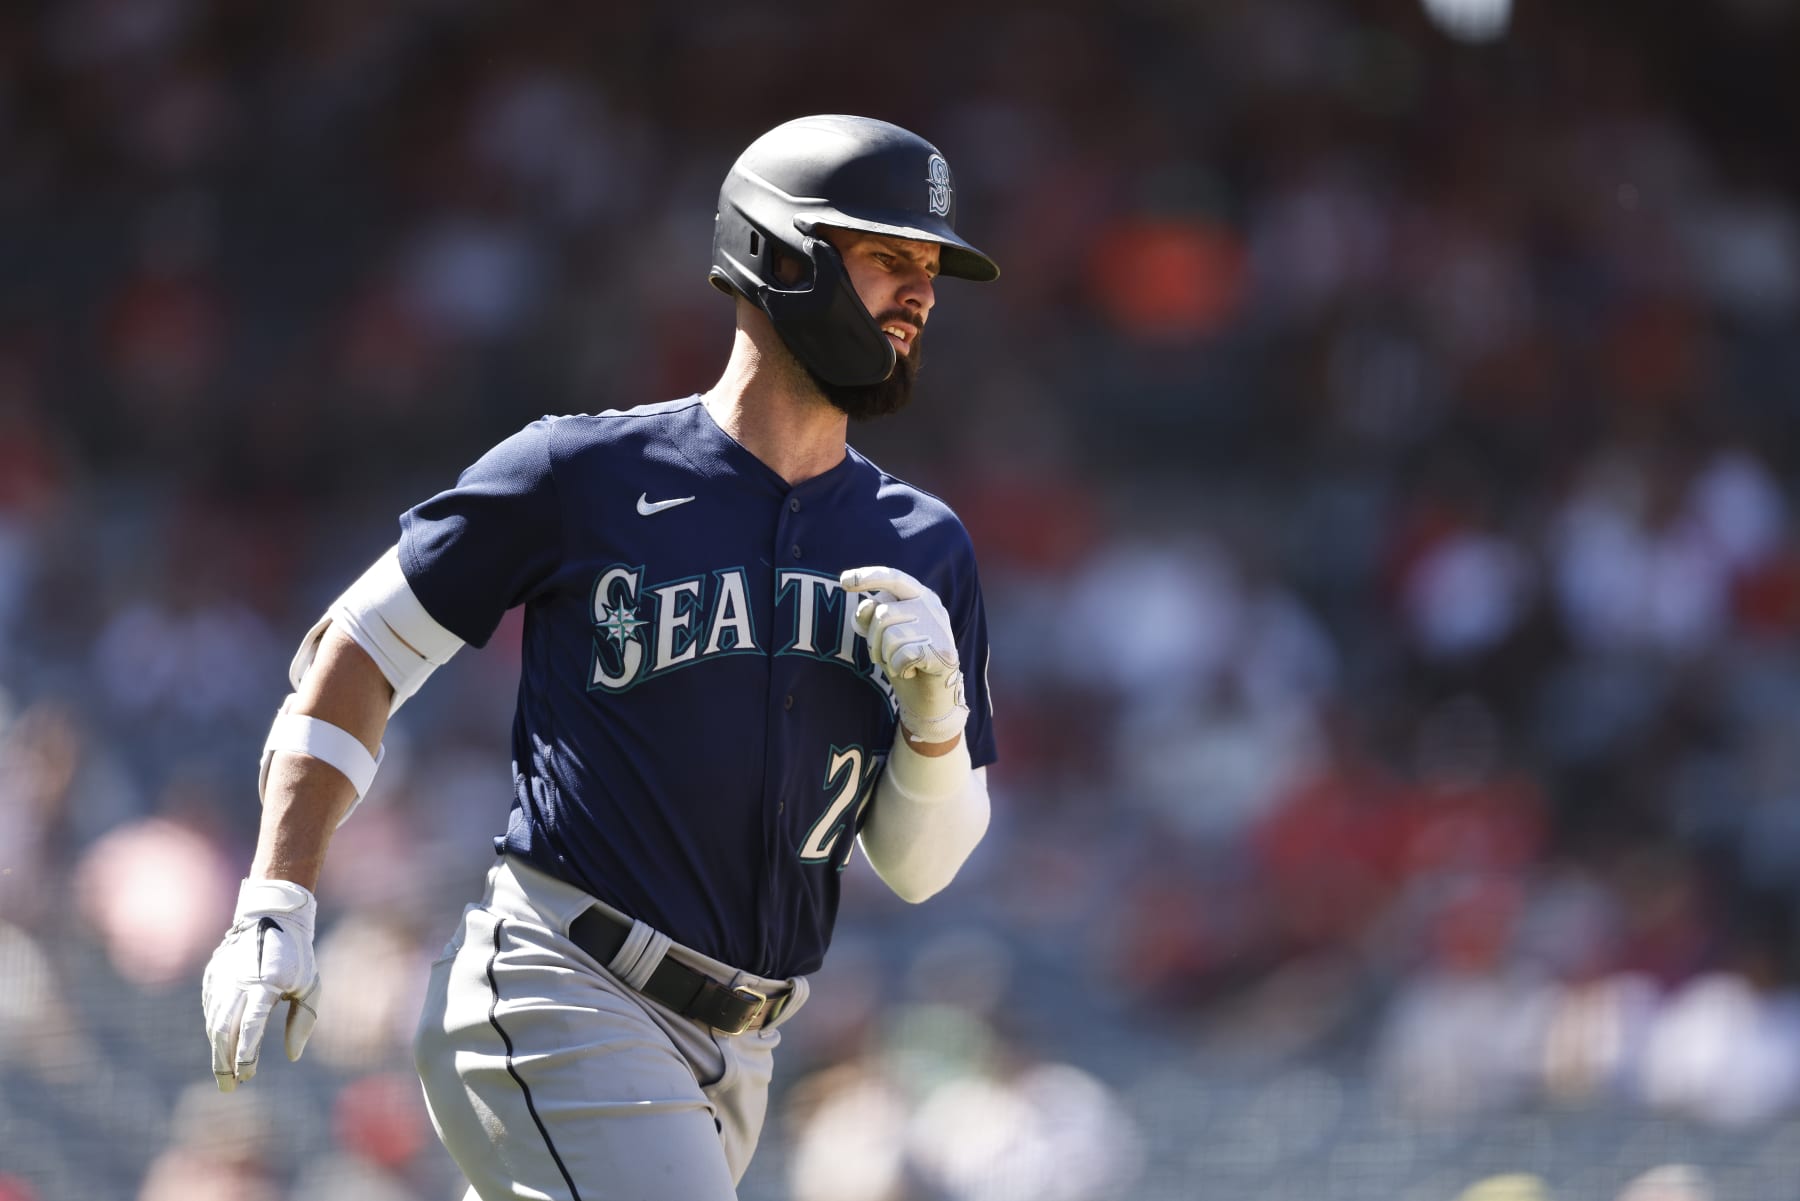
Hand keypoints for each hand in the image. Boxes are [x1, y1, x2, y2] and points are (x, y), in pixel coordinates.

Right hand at [202, 878, 320, 1091]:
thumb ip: (303, 1021)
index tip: (247, 1075)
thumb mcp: (310, 985)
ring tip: (227, 1072)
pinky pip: (210, 1009)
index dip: (246, 1054)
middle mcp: (237, 983)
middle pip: (223, 1031)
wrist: (271, 917)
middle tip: (230, 1087)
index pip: (250, 1026)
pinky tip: (224, 1043)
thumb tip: (292, 1055)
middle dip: (224, 1063)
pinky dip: (216, 1030)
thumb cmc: (297, 955)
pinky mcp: (211, 977)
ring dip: (218, 1050)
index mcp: (264, 984)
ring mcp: (220, 979)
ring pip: (213, 1023)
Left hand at [839, 566, 967, 745]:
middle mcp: (932, 606)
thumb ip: (871, 618)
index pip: (893, 578)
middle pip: (883, 613)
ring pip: (891, 636)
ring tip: (900, 663)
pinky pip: (903, 656)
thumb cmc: (902, 660)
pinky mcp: (943, 652)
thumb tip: (865, 606)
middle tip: (884, 655)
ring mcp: (940, 628)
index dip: (868, 576)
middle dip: (874, 640)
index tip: (843, 581)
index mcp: (918, 596)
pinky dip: (899, 670)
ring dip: (887, 657)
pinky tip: (911, 672)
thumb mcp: (880, 637)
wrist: (928, 697)